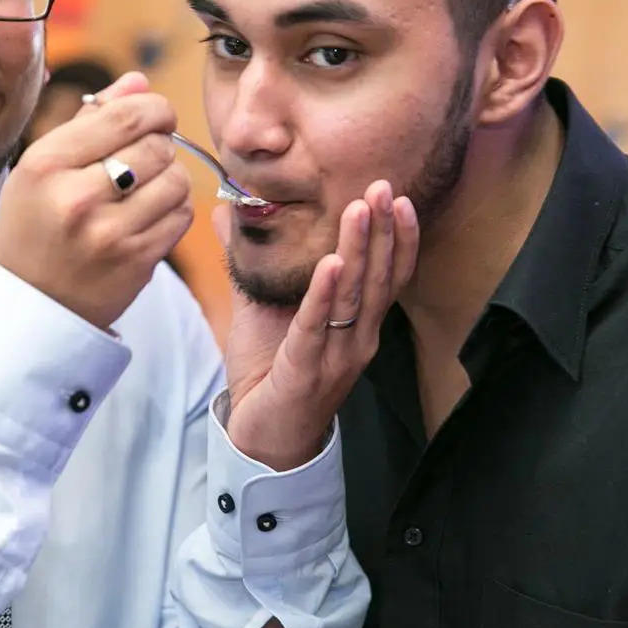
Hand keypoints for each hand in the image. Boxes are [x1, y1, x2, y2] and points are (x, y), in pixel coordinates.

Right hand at [0, 72, 193, 328]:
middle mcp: (75, 197)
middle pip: (157, 146)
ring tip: (147, 187)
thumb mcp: (43, 167)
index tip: (157, 116)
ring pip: (176, 180)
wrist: (31, 304)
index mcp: (45, 163)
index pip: (126, 115)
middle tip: (145, 158)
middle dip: (160, 145)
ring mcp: (108, 234)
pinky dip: (174, 209)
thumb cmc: (37, 224)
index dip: (155, 108)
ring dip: (170, 178)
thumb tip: (139, 80)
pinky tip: (150, 214)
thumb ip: (90, 120)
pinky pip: (181, 216)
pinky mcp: (135, 262)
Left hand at [220, 181, 418, 470]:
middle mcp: (356, 340)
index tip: (396, 196)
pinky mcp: (306, 371)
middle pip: (378, 278)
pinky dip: (324, 294)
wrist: (261, 441)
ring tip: (360, 210)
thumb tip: (229, 212)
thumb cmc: (270, 375)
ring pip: (354, 296)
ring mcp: (336, 357)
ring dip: (359, 250)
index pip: (387, 276)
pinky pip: (317, 327)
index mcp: (356, 326)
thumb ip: (253, 263)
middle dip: (382, 230)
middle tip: (383, 187)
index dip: (397, 237)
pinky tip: (330, 264)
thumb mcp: (261, 309)